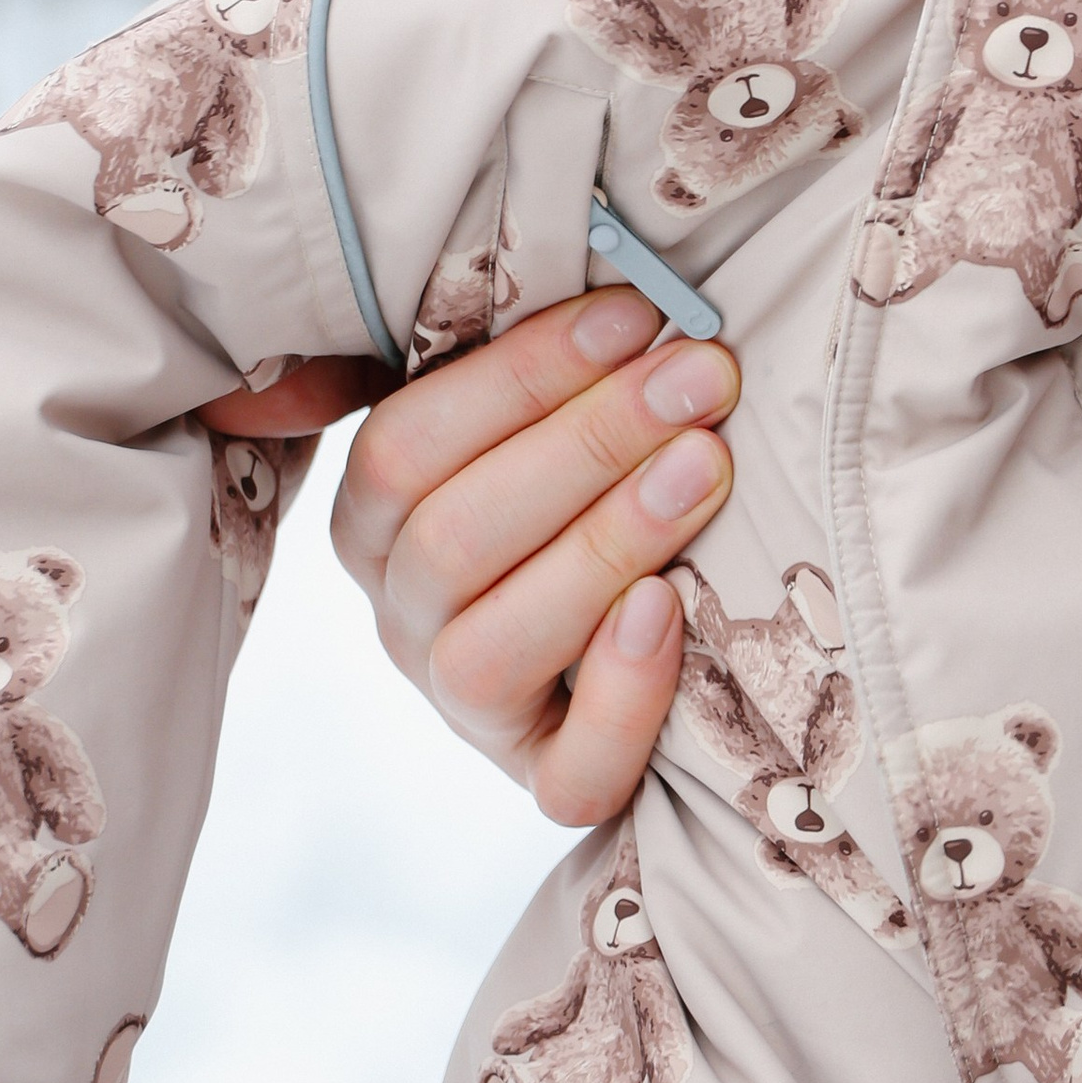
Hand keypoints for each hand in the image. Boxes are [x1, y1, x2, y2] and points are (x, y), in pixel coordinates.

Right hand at [201, 293, 737, 824]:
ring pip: (491, 650)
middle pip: (456, 538)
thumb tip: (479, 302)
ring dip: (605, 545)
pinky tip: (671, 610)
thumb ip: (493, 361)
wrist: (637, 632)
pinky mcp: (548, 779)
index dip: (518, 376)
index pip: (406, 446)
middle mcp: (405, 618)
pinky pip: (569, 774)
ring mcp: (471, 710)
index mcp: (377, 521)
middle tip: (701, 377)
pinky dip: (622, 697)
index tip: (635, 314)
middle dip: (586, 444)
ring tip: (705, 467)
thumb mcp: (523, 416)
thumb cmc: (580, 480)